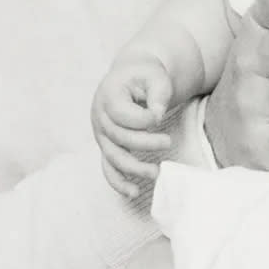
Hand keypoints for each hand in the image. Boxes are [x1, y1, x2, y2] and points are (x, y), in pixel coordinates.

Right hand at [92, 58, 178, 198]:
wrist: (131, 76)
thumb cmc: (145, 76)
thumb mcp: (155, 75)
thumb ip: (158, 92)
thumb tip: (157, 114)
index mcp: (109, 95)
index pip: (122, 114)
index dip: (144, 118)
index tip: (160, 114)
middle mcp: (100, 116)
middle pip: (119, 137)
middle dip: (145, 143)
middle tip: (168, 142)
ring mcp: (101, 134)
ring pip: (113, 157)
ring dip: (133, 168)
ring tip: (156, 174)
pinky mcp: (107, 146)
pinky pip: (108, 168)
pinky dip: (118, 182)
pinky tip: (134, 192)